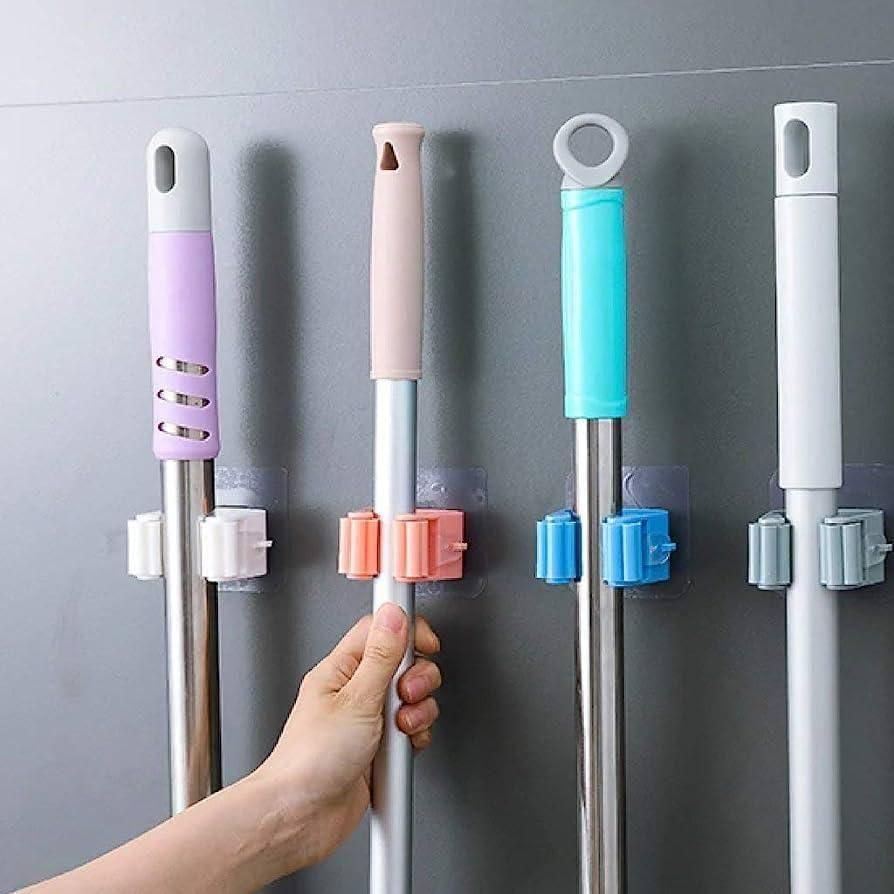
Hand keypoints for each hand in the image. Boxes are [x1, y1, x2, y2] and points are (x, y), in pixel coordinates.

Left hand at [252, 604, 441, 872]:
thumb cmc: (309, 761)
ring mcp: (367, 721)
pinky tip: (401, 748)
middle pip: (403, 664)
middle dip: (417, 678)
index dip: (408, 632)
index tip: (426, 643)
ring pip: (411, 699)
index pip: (380, 630)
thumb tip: (393, 614)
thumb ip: (381, 656)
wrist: (300, 818)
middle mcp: (354, 692)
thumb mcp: (356, 700)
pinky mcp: (378, 749)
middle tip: (407, 693)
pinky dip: (414, 738)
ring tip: (400, 726)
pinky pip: (410, 730)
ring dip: (417, 711)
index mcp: (340, 669)